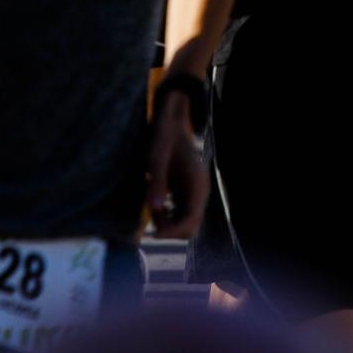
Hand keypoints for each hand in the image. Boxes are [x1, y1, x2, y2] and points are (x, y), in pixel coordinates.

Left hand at [145, 91, 207, 239]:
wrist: (173, 119)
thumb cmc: (165, 135)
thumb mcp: (157, 157)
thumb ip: (157, 182)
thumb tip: (154, 208)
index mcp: (197, 184)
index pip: (191, 222)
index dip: (173, 232)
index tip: (152, 233)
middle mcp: (200, 192)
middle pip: (191, 228)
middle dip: (170, 229)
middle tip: (152, 215)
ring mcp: (195, 193)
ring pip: (186, 223)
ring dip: (168, 223)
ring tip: (153, 205)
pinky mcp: (188, 192)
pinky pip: (181, 214)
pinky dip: (168, 216)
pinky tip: (157, 204)